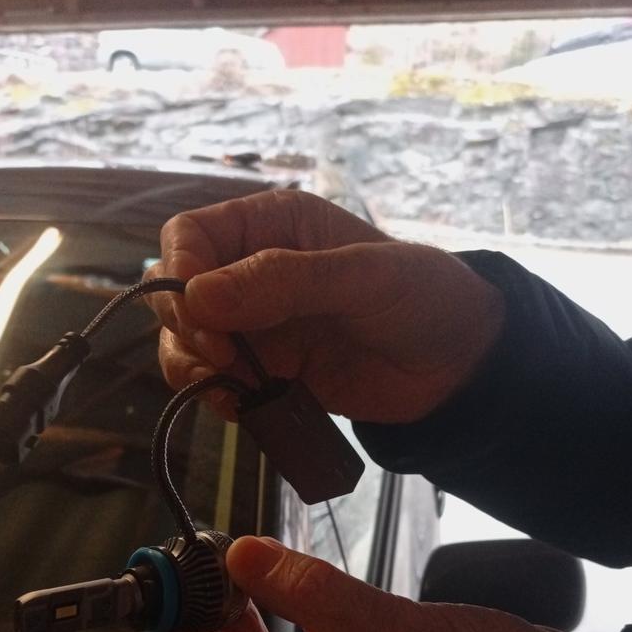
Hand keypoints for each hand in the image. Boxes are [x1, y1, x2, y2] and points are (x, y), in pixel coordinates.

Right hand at [151, 190, 504, 423]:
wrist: (455, 367)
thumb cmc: (423, 297)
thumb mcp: (362, 277)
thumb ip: (285, 280)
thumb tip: (200, 296)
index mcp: (271, 226)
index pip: (189, 236)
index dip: (181, 272)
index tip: (202, 316)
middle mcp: (251, 271)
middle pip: (175, 291)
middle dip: (185, 326)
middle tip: (223, 357)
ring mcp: (255, 325)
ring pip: (185, 341)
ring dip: (191, 366)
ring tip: (230, 388)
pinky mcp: (264, 371)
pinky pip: (214, 381)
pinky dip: (215, 395)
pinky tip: (242, 405)